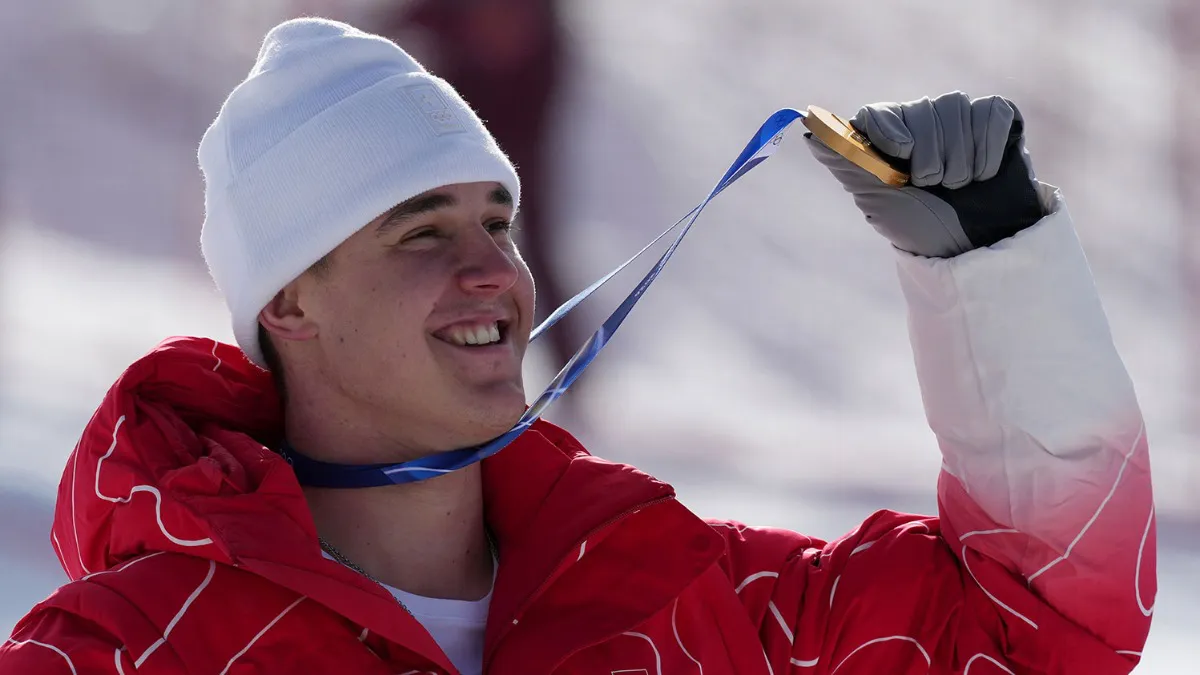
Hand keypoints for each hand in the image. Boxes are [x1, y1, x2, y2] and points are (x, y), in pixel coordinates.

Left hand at [806, 92, 1045, 257]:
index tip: (903, 159)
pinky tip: (984, 173)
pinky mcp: (996, 119)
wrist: (978, 246)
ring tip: (960, 185)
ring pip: (956, 105)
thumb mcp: (879, 201)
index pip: (877, 113)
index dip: (890, 133)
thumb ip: (848, 163)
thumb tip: (809, 130)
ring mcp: (959, 118)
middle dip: (931, 156)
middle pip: (922, 108)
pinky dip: (988, 148)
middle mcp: (920, 121)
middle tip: (935, 185)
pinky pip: (991, 113)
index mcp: (886, 138)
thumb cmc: (923, 227)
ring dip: (960, 156)